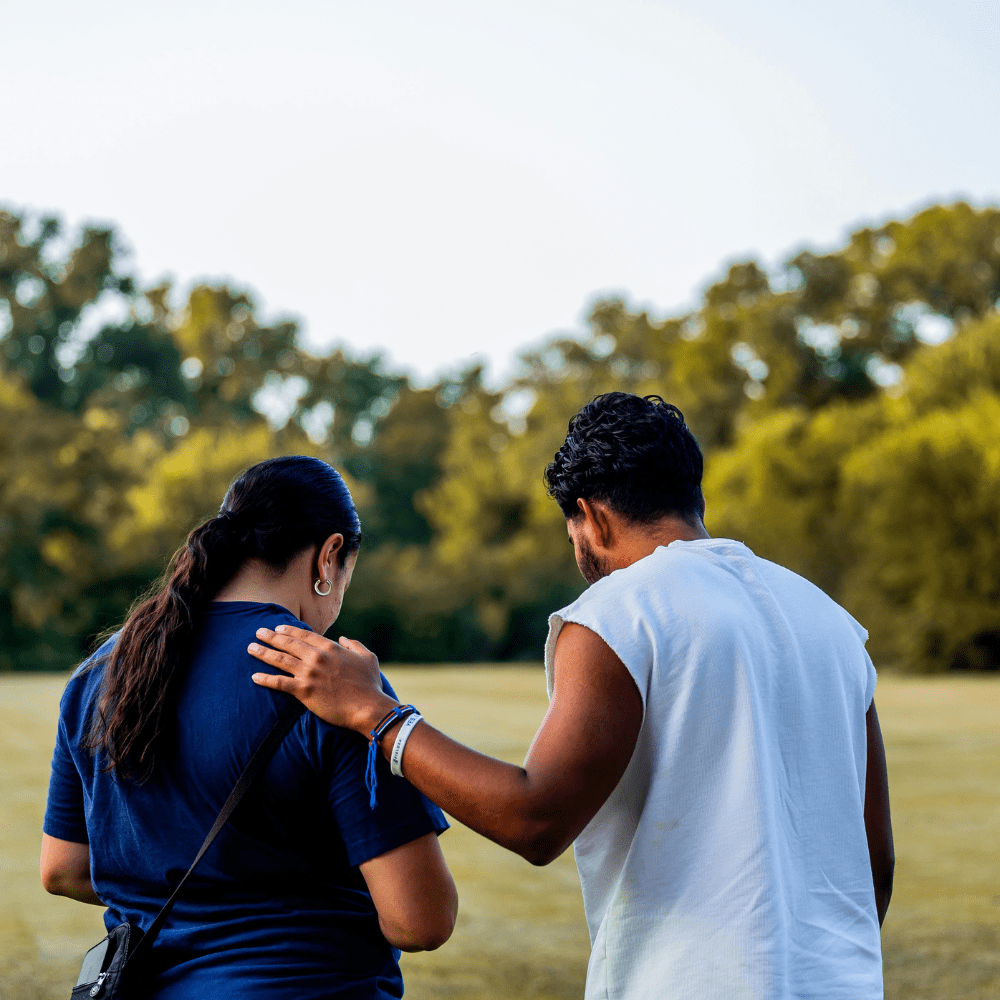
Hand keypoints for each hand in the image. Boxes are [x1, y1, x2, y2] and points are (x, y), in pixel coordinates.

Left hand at [248, 626, 396, 733]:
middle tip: (258, 632)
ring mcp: (309, 674)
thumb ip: (355, 645)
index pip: (305, 635)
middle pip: (289, 644)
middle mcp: (317, 657)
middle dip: (271, 637)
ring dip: (263, 653)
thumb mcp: (368, 658)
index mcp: (331, 648)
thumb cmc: (370, 684)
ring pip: (280, 660)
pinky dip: (266, 679)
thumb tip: (344, 638)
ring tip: (251, 648)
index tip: (278, 627)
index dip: (290, 630)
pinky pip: (280, 683)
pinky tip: (254, 676)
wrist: (367, 707)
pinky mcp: (304, 691)